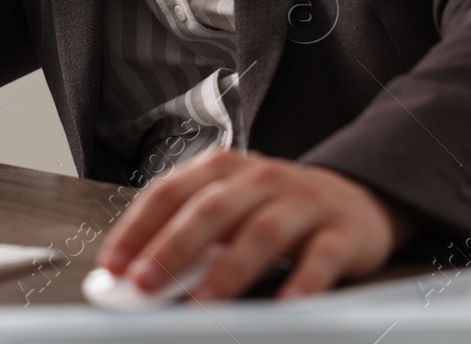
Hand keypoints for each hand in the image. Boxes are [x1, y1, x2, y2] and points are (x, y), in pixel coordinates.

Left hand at [96, 148, 417, 300]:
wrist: (356, 198)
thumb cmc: (277, 207)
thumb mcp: (231, 206)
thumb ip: (188, 232)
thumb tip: (135, 272)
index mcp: (225, 168)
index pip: (170, 192)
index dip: (138, 227)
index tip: (113, 264)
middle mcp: (262, 179)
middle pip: (212, 210)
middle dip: (174, 248)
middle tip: (147, 282)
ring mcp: (303, 202)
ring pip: (261, 232)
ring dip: (229, 269)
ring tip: (204, 303)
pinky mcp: (342, 231)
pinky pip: (321, 257)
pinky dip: (303, 281)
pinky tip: (287, 303)